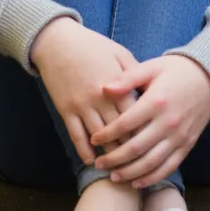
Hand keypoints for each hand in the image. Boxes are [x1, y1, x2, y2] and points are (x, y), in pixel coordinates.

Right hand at [30, 16, 138, 165]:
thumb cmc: (91, 44)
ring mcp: (81, 106)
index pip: (135, 116)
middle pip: (119, 132)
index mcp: (116, 86)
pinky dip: (84, 150)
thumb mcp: (119, 53)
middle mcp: (99, 99)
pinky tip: (92, 160)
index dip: (144, 132)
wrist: (56, 41)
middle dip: (129, 150)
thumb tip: (150, 90)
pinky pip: (76, 135)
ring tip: (119, 169)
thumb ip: (135, 74)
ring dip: (109, 155)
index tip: (153, 144)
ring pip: (99, 138)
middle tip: (140, 164)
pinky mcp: (65, 109)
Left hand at [90, 55, 209, 187]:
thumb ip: (128, 78)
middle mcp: (168, 122)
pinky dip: (152, 177)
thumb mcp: (151, 67)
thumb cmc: (175, 71)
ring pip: (151, 162)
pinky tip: (137, 182)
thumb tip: (105, 89)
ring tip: (113, 176)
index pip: (126, 123)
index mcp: (156, 102)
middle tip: (98, 163)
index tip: (93, 139)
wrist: (208, 78)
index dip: (107, 133)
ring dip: (130, 172)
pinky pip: (168, 167)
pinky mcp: (187, 145)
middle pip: (136, 148)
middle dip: (114, 158)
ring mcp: (179, 136)